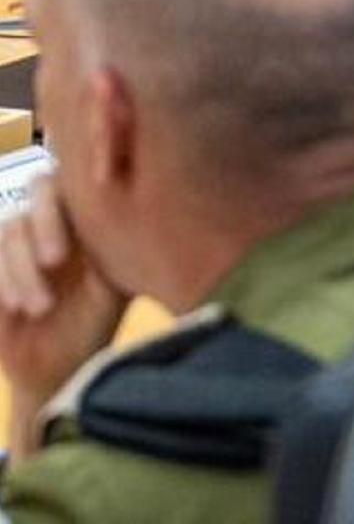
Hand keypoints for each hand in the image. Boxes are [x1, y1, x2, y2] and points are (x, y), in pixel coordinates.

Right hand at [0, 174, 126, 458]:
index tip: (96, 213)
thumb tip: (146, 217)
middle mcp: (52, 220)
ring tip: (42, 308)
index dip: (78, 181)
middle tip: (56, 259)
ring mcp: (20, 244)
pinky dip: (5, 279)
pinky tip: (19, 307)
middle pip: (40, 187)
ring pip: (12, 228)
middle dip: (46, 221)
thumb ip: (123, 248)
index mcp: (86, 216)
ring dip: (22, 267)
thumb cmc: (96, 323)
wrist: (59, 371)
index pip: (77, 175)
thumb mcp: (116, 286)